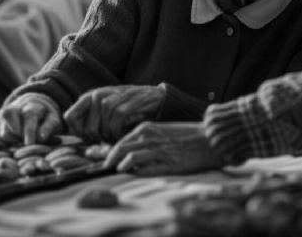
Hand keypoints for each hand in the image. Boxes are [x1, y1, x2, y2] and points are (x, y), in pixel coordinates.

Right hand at [0, 93, 61, 145]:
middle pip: (11, 130)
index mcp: (31, 106)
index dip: (29, 132)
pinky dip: (2, 145)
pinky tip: (12, 143)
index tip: (30, 144)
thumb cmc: (45, 117)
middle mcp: (14, 108)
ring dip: (11, 143)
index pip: (28, 117)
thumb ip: (48, 128)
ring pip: (1, 136)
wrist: (33, 105)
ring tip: (21, 140)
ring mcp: (2, 115)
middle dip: (19, 140)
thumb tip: (40, 138)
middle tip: (27, 142)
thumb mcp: (53, 120)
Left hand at [64, 85, 164, 142]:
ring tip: (113, 136)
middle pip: (87, 126)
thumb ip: (92, 117)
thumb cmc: (127, 106)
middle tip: (104, 139)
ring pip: (101, 125)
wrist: (153, 96)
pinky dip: (118, 132)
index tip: (87, 137)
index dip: (77, 131)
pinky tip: (121, 134)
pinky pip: (116, 122)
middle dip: (97, 138)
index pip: (70, 116)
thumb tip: (78, 135)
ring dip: (108, 135)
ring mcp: (113, 97)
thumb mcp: (106, 108)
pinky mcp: (127, 103)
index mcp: (90, 96)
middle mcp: (99, 94)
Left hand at [104, 122, 223, 175]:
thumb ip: (141, 138)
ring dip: (121, 166)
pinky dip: (138, 173)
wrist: (208, 139)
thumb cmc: (184, 135)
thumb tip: (120, 150)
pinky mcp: (168, 164)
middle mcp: (149, 138)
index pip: (119, 140)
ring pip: (130, 159)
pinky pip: (146, 170)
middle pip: (120, 149)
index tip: (93, 154)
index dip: (104, 150)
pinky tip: (135, 174)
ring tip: (118, 170)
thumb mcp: (159, 131)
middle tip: (102, 165)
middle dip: (107, 159)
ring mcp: (158, 151)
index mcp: (146, 128)